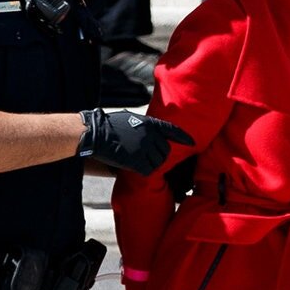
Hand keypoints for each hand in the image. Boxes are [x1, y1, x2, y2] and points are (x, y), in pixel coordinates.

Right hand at [78, 109, 193, 174]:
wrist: (96, 133)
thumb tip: (152, 131)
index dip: (183, 137)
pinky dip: (145, 171)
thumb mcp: (130, 118)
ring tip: (141, 162)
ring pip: (159, 162)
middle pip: (165, 151)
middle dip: (161, 156)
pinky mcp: (136, 160)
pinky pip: (149, 170)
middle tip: (150, 158)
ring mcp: (144, 147)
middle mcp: (150, 135)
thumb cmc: (109, 126)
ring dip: (152, 164)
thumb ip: (144, 125)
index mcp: (149, 123)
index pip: (171, 130)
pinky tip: (137, 168)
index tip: (192, 142)